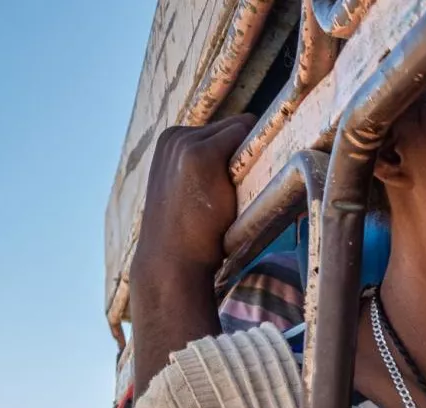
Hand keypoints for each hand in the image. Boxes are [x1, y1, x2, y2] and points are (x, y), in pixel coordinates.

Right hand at [130, 116, 255, 278]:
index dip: (236, 155)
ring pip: (240, 130)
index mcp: (170, 141)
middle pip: (233, 128)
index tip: (232, 184)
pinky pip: (244, 134)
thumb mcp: (190, 190)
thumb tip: (245, 156)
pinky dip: (254, 155)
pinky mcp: (199, 153)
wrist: (172, 261)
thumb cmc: (189, 234)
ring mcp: (185, 143)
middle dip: (242, 153)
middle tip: (233, 193)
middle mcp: (175, 136)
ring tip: (233, 195)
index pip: (221, 130)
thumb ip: (208, 168)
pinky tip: (243, 185)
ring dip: (249, 157)